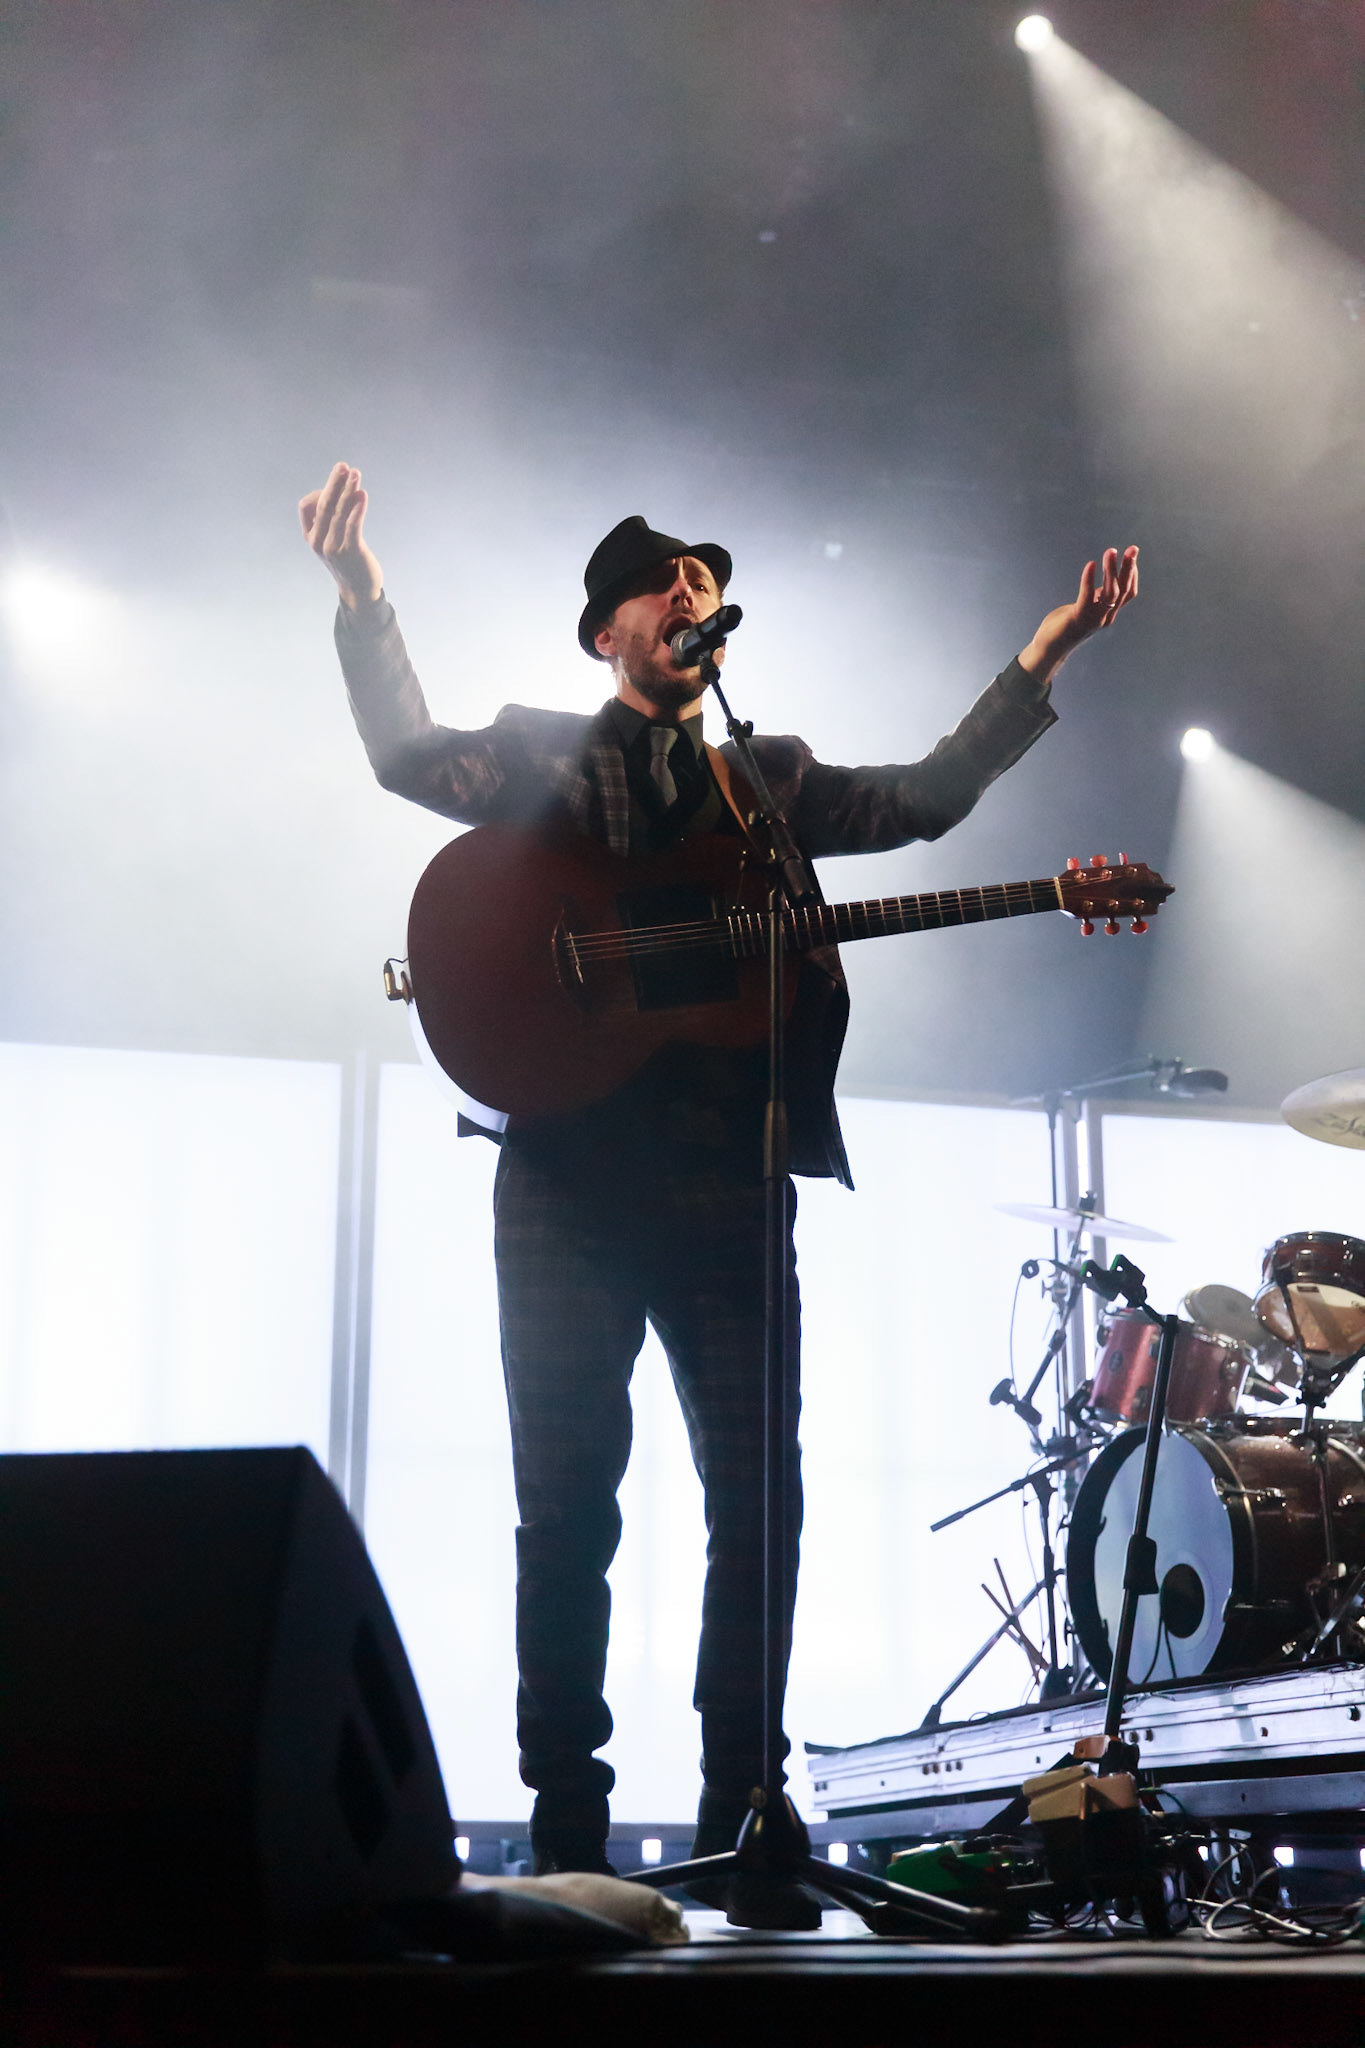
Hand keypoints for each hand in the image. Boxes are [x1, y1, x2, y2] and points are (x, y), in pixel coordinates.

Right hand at [298, 462, 383, 608]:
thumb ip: (331, 520)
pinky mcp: (350, 551)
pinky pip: (352, 525)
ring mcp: (333, 547)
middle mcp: (318, 541)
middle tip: (343, 466)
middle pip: (323, 504)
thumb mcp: (333, 540)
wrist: (359, 591)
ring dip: (348, 490)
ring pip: (339, 511)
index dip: (320, 492)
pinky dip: (357, 508)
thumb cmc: (348, 561)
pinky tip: (362, 495)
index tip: (338, 488)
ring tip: (356, 473)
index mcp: (311, 537)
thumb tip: (337, 491)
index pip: (307, 506)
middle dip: (334, 483)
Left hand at [1018, 545, 1138, 682]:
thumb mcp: (1085, 607)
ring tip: (1111, 552)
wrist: (1049, 649)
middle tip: (1132, 548)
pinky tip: (1090, 565)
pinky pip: (1086, 596)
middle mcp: (1105, 616)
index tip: (1131, 555)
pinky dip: (1089, 580)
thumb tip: (1105, 580)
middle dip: (1129, 568)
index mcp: (1108, 613)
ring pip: (1110, 593)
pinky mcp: (1078, 618)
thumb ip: (1095, 597)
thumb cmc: (1065, 625)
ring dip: (1111, 571)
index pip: (1128, 593)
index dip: (1132, 574)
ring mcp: (1094, 619)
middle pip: (1123, 590)